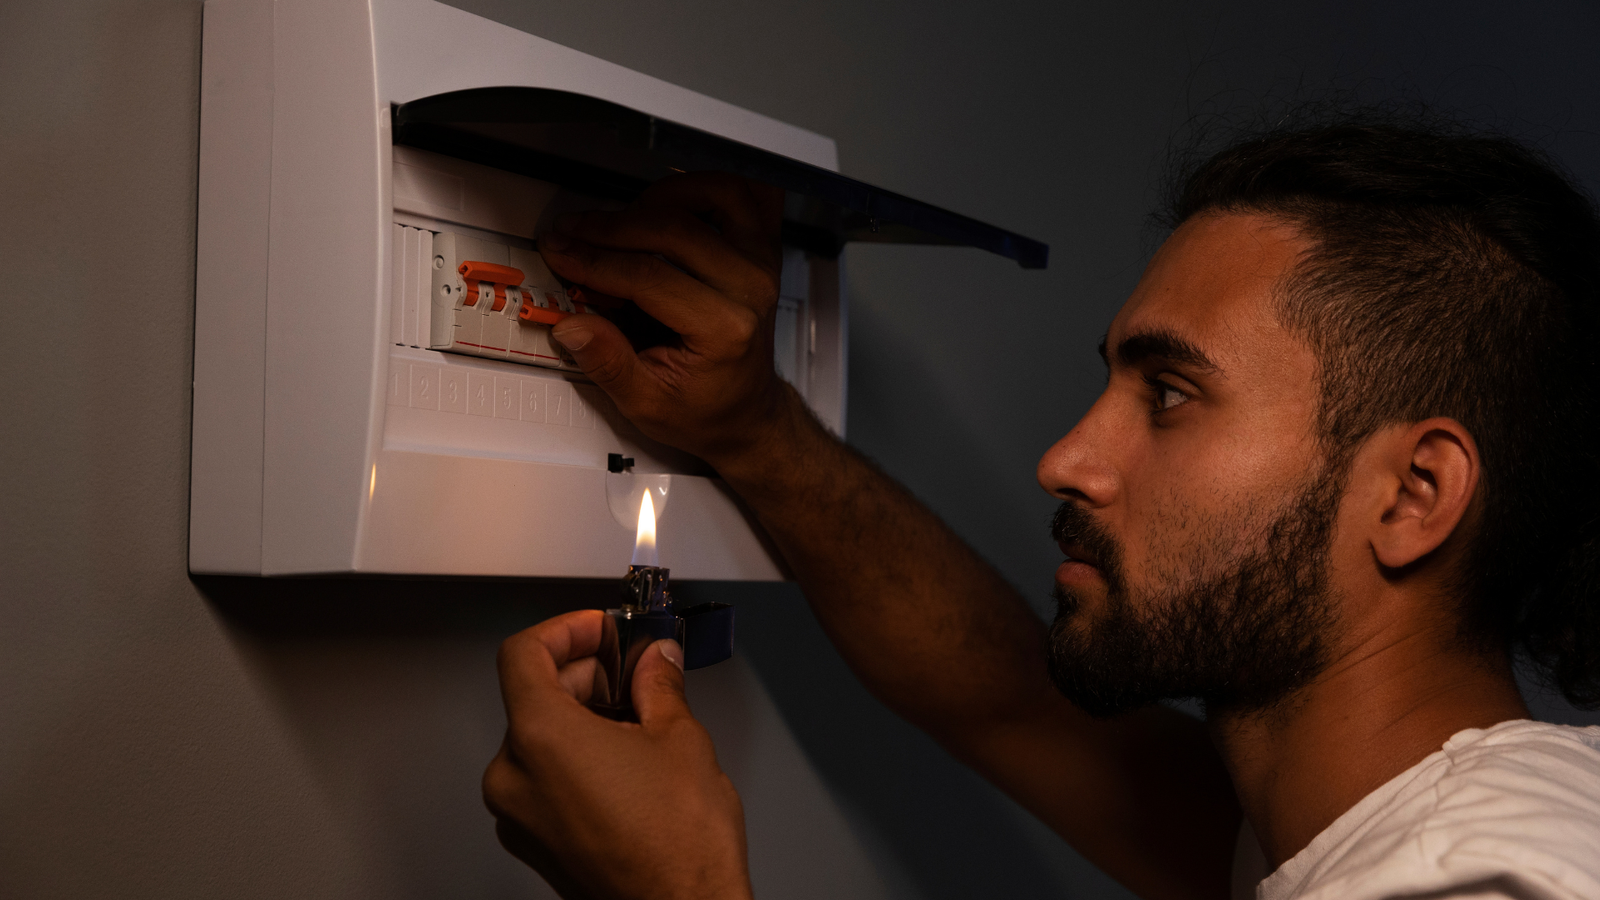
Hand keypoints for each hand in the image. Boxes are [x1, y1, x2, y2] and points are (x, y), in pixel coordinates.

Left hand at [483, 610, 752, 899]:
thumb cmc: (679, 846)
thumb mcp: (679, 738)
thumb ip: (658, 685)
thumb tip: (655, 661)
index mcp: (540, 740)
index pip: (522, 654)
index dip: (565, 630)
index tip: (598, 630)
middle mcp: (514, 778)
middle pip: (531, 696)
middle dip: (585, 673)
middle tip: (634, 668)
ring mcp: (519, 817)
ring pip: (538, 740)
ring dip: (582, 716)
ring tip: (638, 718)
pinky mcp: (536, 845)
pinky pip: (543, 781)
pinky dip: (576, 758)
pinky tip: (625, 760)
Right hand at [538, 173, 794, 467]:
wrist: (747, 413)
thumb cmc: (706, 410)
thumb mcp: (648, 405)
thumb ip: (608, 364)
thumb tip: (571, 325)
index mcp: (725, 329)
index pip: (649, 276)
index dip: (595, 260)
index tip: (560, 252)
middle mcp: (751, 288)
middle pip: (674, 229)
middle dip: (610, 227)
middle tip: (571, 232)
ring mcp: (762, 262)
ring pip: (714, 194)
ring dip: (660, 197)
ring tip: (621, 218)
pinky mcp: (764, 249)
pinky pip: (749, 193)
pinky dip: (710, 186)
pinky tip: (675, 199)